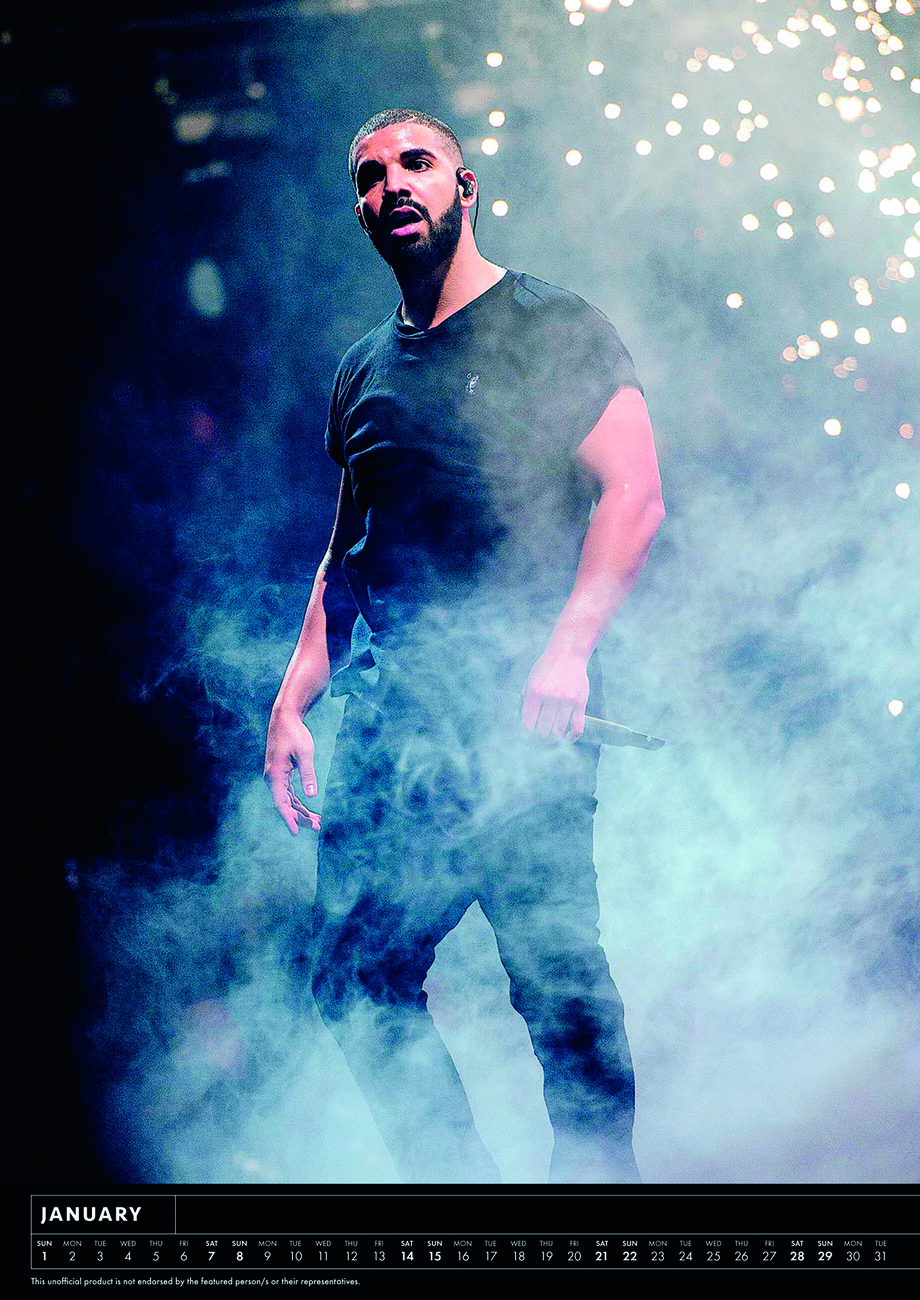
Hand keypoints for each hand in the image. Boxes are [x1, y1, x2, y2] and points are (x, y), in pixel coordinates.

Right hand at [263, 709, 321, 834]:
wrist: (285, 718)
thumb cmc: (295, 734)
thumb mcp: (305, 753)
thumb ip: (308, 774)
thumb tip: (312, 794)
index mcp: (275, 775)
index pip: (281, 803)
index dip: (289, 819)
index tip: (296, 833)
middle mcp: (272, 778)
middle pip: (285, 805)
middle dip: (300, 817)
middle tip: (318, 826)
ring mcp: (275, 777)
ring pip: (287, 800)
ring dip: (301, 811)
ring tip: (317, 822)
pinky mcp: (280, 774)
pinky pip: (288, 793)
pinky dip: (298, 802)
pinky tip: (308, 810)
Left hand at [520, 646, 589, 742]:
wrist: (568, 653)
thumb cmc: (547, 666)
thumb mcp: (530, 678)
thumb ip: (525, 697)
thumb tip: (520, 716)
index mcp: (535, 693)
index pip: (527, 724)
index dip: (525, 734)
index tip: (526, 736)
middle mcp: (550, 698)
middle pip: (543, 731)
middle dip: (539, 738)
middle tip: (539, 738)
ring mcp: (567, 701)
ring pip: (559, 731)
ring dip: (554, 738)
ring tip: (551, 738)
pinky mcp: (580, 702)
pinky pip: (578, 727)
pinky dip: (573, 736)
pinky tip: (568, 737)